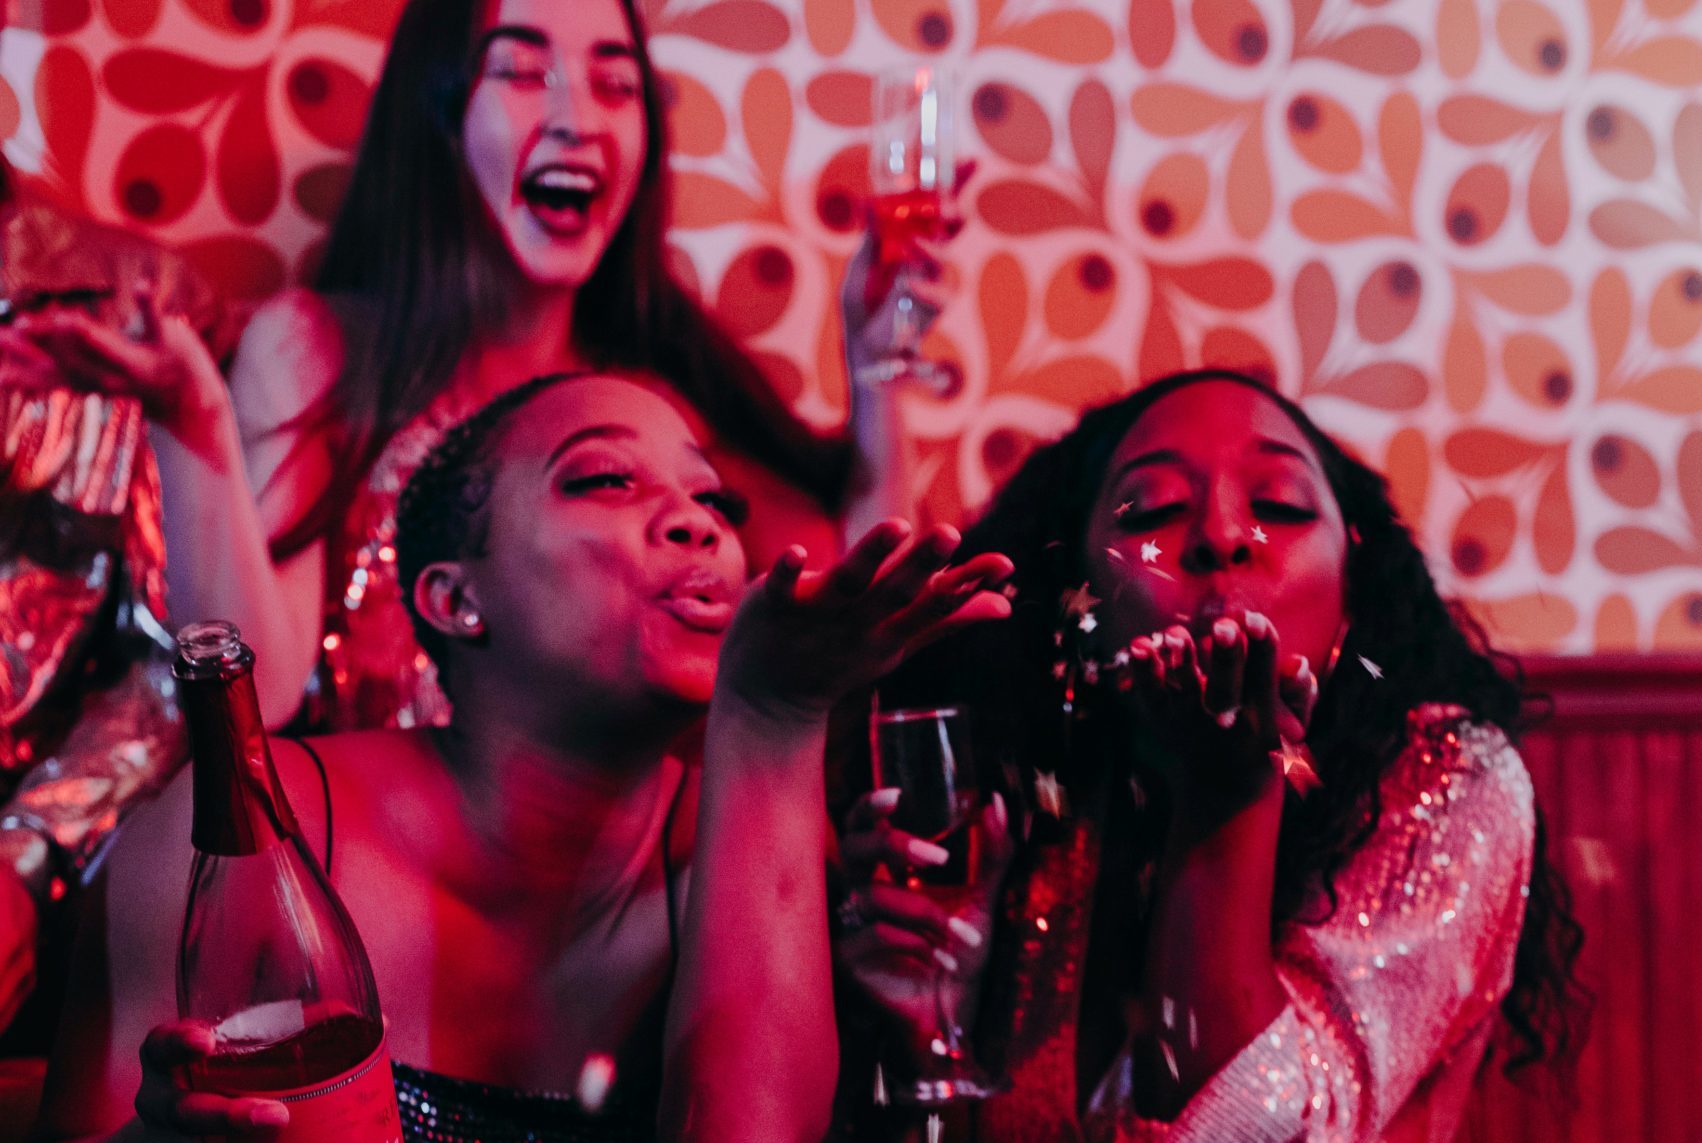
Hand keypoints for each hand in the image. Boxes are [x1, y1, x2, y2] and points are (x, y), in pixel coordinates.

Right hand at [0, 297, 226, 450]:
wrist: (194, 406)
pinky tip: (144, 285)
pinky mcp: (166, 342)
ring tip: (63, 318)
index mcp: (89, 381)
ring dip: (85, 332)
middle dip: (43, 343)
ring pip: (108, 345)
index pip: (48, 372)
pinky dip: (148, 302)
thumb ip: (48, 371)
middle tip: (16, 327)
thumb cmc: (133, 384)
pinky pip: (156, 321)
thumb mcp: (88, 380)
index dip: (20, 362)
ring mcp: (140, 360)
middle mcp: (112, 375)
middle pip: (71, 358)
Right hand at [134, 1020, 288, 1137]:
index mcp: (172, 1062)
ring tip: (280, 1127)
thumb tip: (378, 1023)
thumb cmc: (224, 1073)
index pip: (161, 1047)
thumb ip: (301, 1031)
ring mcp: (174, 1135)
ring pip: (192, 1140)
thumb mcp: (245, 1048)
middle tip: (275, 1115)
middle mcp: (166, 1100)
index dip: (178, 1042)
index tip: (206, 1041)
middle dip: (224, 1114)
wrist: (184, 1134)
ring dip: (235, 1137)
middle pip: (181, 1111)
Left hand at [716, 520, 1012, 725]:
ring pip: (848, 582)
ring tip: (898, 526)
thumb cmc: (840, 660)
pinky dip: (789, 571)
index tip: (1004, 563)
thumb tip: (1007, 604)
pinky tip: (797, 551)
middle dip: (922, 565)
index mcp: (890, 632)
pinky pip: (782, 587)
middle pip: (895, 592)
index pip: (933, 607)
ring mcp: (816, 614)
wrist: (767, 700)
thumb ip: (948, 618)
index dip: (966, 585)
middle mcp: (858, 623)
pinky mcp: (775, 604)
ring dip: (872, 556)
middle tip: (951, 534)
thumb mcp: (898, 643)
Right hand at [835, 789, 1012, 1048]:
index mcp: (882, 871)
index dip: (869, 807)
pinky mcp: (845, 959)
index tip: (898, 795)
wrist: (953, 1012)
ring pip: (873, 896)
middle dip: (894, 845)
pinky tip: (942, 960)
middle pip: (855, 849)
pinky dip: (916, 944)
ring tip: (961, 936)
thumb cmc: (960, 952)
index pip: (860, 827)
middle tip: (939, 858)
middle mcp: (858, 891)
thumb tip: (996, 803)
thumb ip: (991, 852)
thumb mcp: (982, 897)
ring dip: (926, 914)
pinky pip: (875, 935)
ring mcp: (846, 925)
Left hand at [839, 163, 972, 387]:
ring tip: (913, 247)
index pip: (934, 201)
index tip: (967, 160)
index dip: (952, 180)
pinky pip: (942, 289)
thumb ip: (871, 236)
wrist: (866, 350)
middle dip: (954, 208)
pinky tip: (911, 286)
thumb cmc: (860, 308)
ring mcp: (936, 277)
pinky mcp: (939, 302)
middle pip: (953, 221)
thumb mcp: (858, 267)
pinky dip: (926, 286)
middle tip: (948, 205)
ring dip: (933, 248)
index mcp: (908, 235)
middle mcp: (927, 252)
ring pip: (947, 253)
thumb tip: (870, 201)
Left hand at [1119, 612, 1317, 807]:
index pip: (1264, 678)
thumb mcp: (1294, 724)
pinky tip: (1139, 645)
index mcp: (1262, 718)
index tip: (1255, 621)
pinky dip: (1143, 672)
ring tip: (1178, 635)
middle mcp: (1225, 721)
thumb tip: (1295, 660)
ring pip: (1185, 691)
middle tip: (1223, 627)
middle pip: (1225, 689)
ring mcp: (1190, 721)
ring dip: (1181, 662)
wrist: (1222, 786)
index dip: (1261, 648)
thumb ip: (1298, 692)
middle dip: (1226, 658)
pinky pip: (1150, 695)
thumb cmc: (1263, 740)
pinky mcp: (1162, 719)